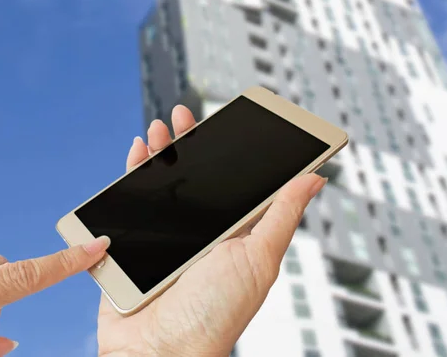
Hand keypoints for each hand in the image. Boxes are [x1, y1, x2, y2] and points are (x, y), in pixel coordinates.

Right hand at [97, 105, 326, 356]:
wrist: (160, 351)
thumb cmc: (215, 314)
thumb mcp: (258, 257)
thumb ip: (281, 214)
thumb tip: (315, 177)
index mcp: (231, 230)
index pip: (232, 178)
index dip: (230, 147)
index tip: (230, 120)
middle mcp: (198, 228)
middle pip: (192, 174)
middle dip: (188, 139)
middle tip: (185, 114)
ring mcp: (165, 233)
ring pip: (160, 180)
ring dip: (159, 149)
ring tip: (160, 127)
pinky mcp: (132, 240)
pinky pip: (131, 198)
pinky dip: (132, 171)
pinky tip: (137, 153)